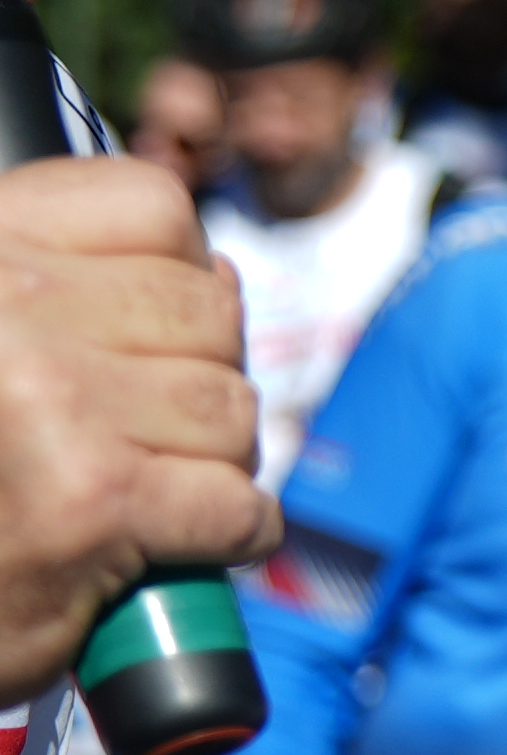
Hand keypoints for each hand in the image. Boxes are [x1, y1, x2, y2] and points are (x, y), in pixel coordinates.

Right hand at [0, 156, 268, 699]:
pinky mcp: (91, 498)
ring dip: (210, 461)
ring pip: (228, 407)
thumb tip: (216, 271)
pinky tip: (178, 546)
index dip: (175, 278)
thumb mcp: (0, 333)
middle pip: (208, 312)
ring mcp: (51, 400)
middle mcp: (7, 304)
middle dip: (197, 380)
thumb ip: (72, 280)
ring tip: (141, 489)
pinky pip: (235, 504)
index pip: (155, 208)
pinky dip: (230, 535)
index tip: (138, 336)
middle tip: (139, 433)